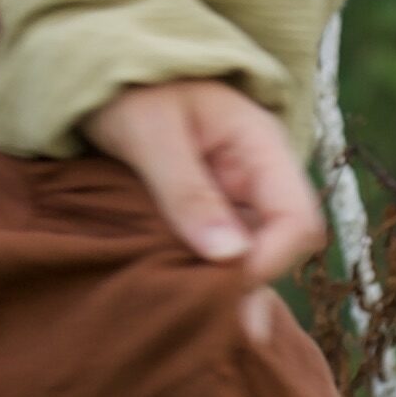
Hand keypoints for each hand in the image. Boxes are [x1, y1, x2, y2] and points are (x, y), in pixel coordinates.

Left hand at [84, 76, 324, 335]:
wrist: (98, 67)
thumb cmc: (128, 86)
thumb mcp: (151, 132)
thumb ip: (187, 190)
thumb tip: (230, 259)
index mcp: (262, 147)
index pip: (297, 222)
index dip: (268, 263)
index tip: (221, 289)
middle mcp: (257, 178)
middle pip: (276, 250)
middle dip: (243, 287)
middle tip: (201, 328)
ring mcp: (232, 198)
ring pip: (245, 260)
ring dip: (218, 290)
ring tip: (186, 326)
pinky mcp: (204, 214)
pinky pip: (214, 256)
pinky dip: (198, 280)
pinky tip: (176, 306)